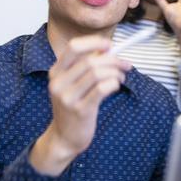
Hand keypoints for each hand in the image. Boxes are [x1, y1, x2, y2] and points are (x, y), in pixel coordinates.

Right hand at [29, 36, 131, 175]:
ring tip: (121, 78)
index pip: (74, 47)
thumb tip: (109, 50)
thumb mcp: (72, 85)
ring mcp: (68, 97)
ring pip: (97, 73)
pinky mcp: (80, 110)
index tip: (110, 45)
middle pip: (90, 61)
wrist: (64, 137)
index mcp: (56, 72)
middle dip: (113, 60)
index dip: (94, 42)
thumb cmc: (73, 108)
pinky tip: (115, 86)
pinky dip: (113, 84)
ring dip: (115, 73)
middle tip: (125, 64)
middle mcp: (59, 83)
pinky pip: (102, 89)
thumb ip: (85, 67)